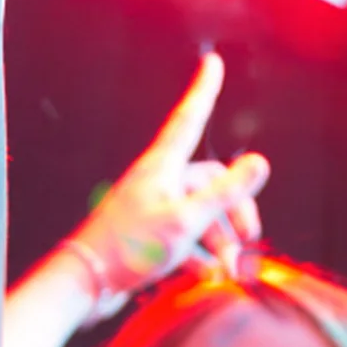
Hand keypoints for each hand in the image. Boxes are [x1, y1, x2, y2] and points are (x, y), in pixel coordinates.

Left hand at [69, 55, 268, 315]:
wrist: (86, 283)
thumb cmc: (131, 247)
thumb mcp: (188, 219)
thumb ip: (227, 192)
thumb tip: (260, 161)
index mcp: (163, 167)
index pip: (189, 118)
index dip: (204, 90)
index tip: (213, 63)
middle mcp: (158, 181)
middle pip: (211, 181)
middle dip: (236, 211)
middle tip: (250, 239)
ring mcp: (154, 206)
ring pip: (203, 213)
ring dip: (222, 241)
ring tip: (230, 271)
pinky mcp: (150, 233)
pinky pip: (188, 235)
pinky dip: (202, 254)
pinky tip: (206, 275)